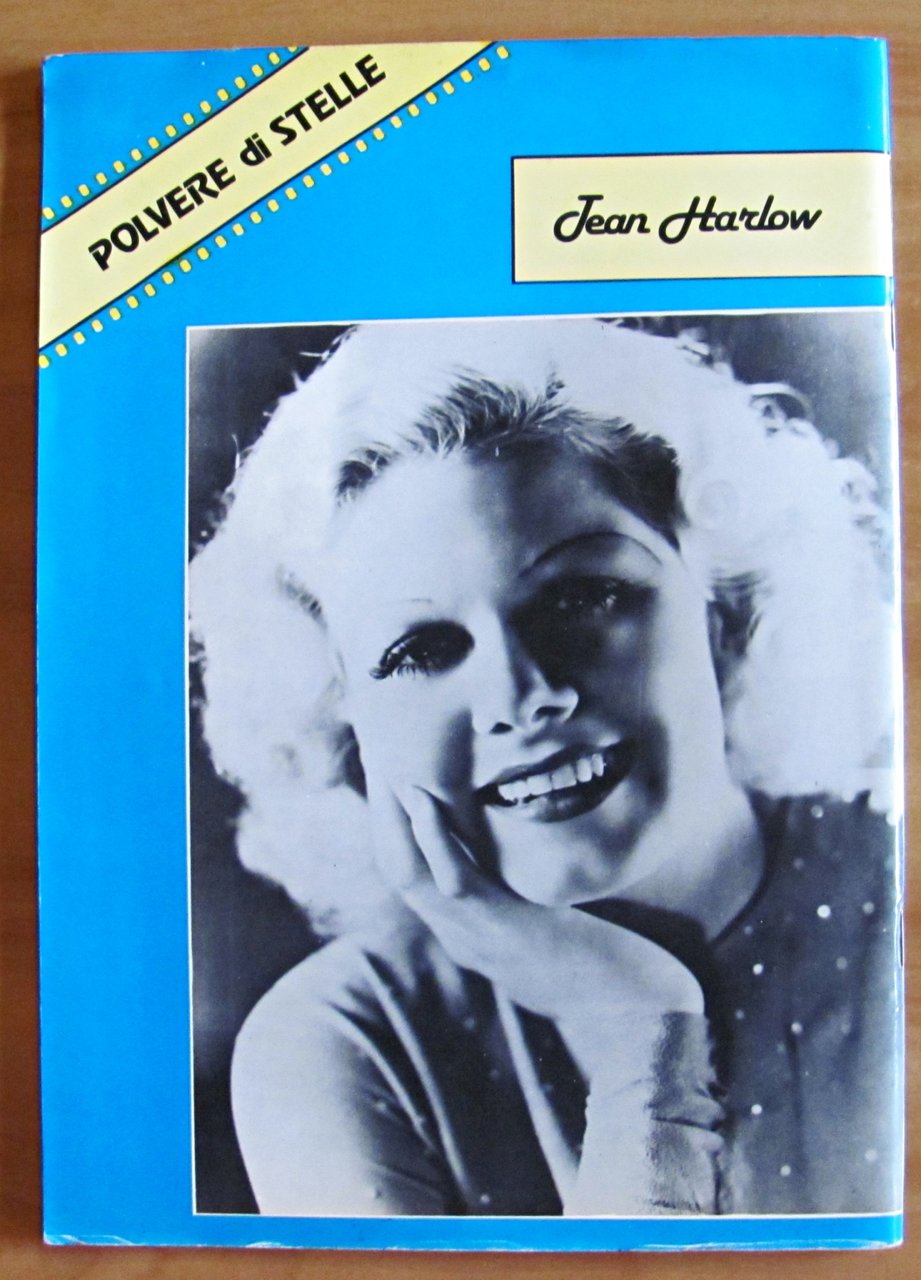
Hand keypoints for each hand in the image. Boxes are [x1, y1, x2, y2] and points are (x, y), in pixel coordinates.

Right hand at [368, 782, 702, 1046]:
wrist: (639, 1012)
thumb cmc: (614, 964)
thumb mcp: (561, 927)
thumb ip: (537, 900)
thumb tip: (538, 851)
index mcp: (474, 937)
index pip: (417, 881)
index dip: (398, 835)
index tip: (394, 788)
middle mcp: (465, 939)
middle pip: (400, 874)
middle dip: (384, 821)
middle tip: (379, 767)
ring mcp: (477, 938)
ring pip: (410, 876)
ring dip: (395, 823)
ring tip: (392, 774)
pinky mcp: (502, 929)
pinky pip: (452, 880)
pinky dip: (433, 837)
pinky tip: (428, 800)